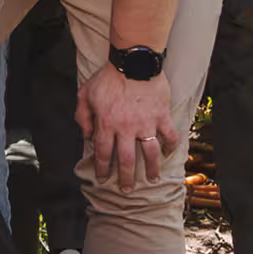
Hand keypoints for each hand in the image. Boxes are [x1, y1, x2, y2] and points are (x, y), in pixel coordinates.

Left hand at [77, 64, 177, 188]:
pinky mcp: (162, 116)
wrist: (134, 63)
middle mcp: (126, 128)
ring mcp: (146, 124)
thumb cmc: (107, 78)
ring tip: (151, 179)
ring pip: (150, 153)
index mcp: (106, 124)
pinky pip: (169, 136)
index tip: (103, 180)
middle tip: (127, 190)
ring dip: (151, 169)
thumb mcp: (85, 94)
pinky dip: (171, 147)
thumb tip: (85, 135)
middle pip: (126, 160)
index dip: (103, 169)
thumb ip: (82, 116)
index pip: (103, 153)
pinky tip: (169, 154)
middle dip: (125, 178)